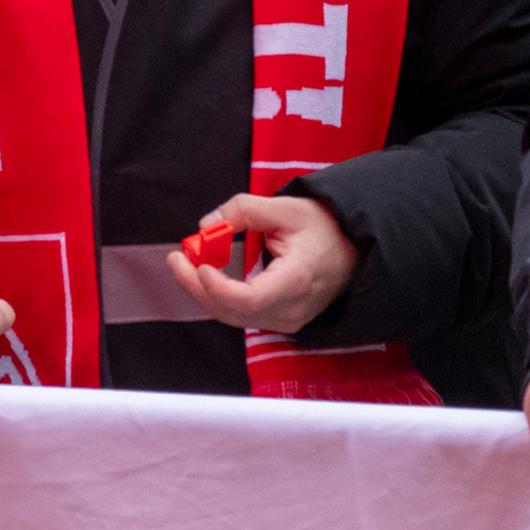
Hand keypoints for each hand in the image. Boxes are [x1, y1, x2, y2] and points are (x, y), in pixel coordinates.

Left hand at [164, 192, 358, 334]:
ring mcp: (287, 320)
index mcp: (296, 282)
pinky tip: (205, 274)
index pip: (249, 300)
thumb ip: (244, 210)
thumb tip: (207, 224)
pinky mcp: (281, 321)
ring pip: (234, 317)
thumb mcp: (287, 208)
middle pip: (234, 312)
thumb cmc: (324, 229)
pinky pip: (242, 315)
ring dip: (203, 292)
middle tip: (175, 259)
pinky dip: (219, 296)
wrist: (354, 251)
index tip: (198, 263)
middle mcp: (292, 310)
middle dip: (197, 287)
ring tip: (184, 263)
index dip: (218, 286)